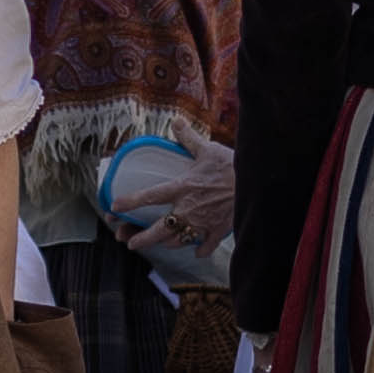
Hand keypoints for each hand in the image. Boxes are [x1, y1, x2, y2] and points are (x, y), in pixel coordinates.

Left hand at [109, 129, 238, 249]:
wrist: (258, 183)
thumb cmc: (232, 165)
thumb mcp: (208, 148)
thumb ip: (189, 139)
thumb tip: (176, 122)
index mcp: (183, 187)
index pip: (150, 196)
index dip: (130, 202)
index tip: (114, 208)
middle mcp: (188, 209)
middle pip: (159, 229)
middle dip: (141, 239)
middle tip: (129, 243)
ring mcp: (203, 223)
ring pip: (178, 241)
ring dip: (166, 243)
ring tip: (160, 243)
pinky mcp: (218, 231)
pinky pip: (205, 246)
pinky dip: (199, 249)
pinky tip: (197, 251)